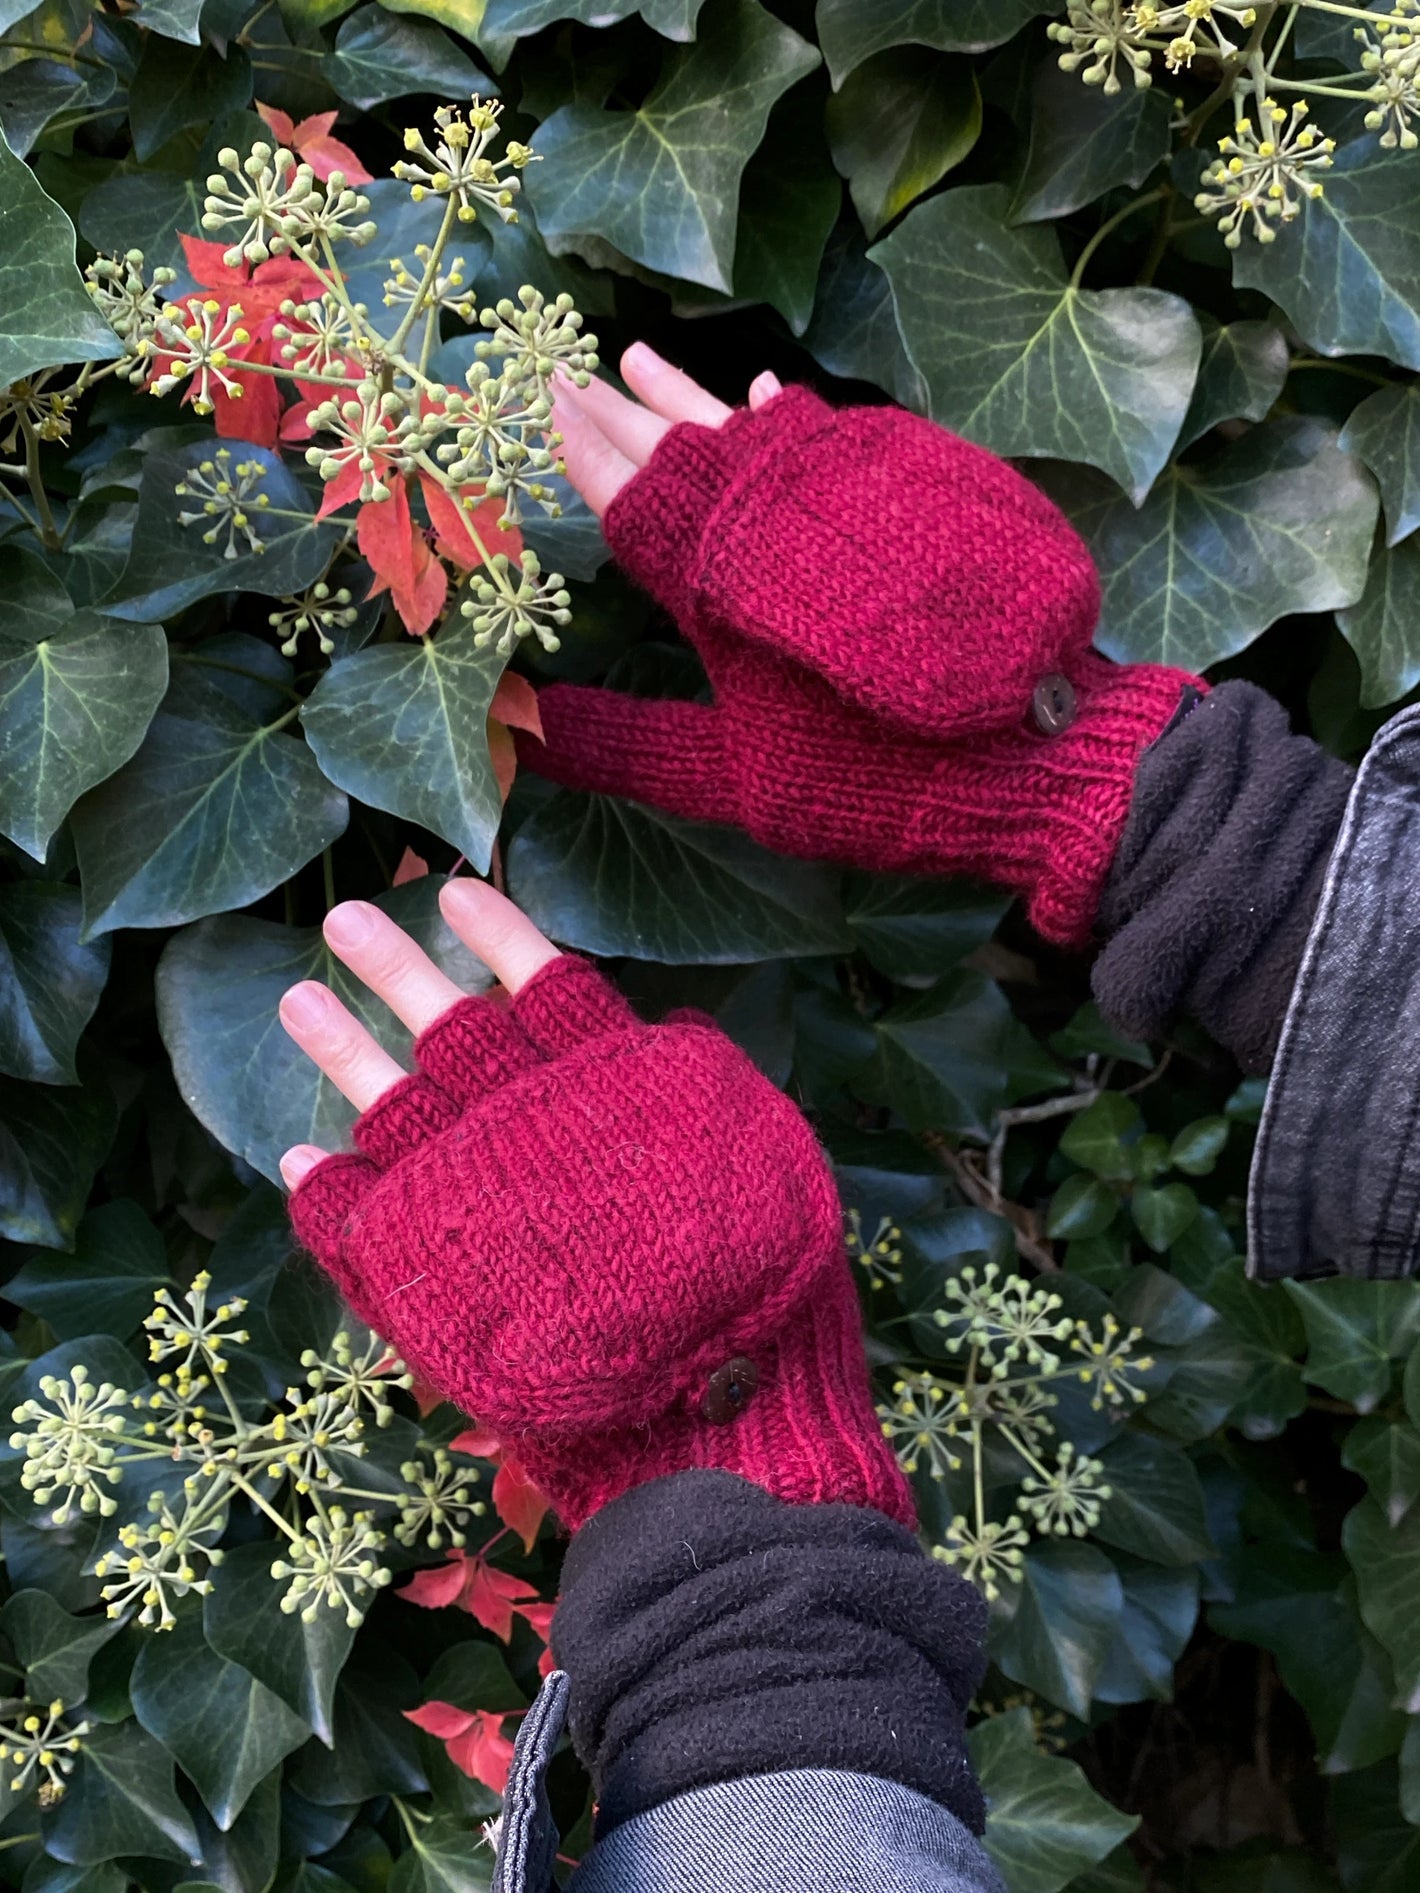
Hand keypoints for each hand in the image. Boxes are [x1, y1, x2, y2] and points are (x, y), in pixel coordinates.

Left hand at [277, 882, 910, 1529]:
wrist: (710, 1420)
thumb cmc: (763, 1292)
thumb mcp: (762, 1160)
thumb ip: (703, 1088)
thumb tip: (672, 1026)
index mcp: (610, 1092)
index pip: (545, 988)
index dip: (501, 936)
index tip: (456, 889)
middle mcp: (528, 1134)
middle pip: (449, 1028)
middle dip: (397, 969)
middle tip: (346, 921)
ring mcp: (469, 1207)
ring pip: (389, 1103)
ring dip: (341, 1049)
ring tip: (299, 997)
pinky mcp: (427, 1285)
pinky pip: (355, 1224)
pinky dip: (325, 1187)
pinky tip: (299, 1158)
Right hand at [518, 369, 1206, 945]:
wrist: (1040, 748)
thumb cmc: (871, 775)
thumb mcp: (735, 778)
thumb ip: (627, 748)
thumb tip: (519, 731)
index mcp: (717, 574)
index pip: (630, 492)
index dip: (582, 450)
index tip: (543, 403)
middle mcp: (778, 507)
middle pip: (684, 445)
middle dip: (625, 412)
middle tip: (575, 375)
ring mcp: (852, 483)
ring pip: (753, 426)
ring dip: (696, 400)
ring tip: (645, 363)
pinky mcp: (916, 481)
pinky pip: (828, 430)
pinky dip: (788, 417)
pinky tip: (772, 397)